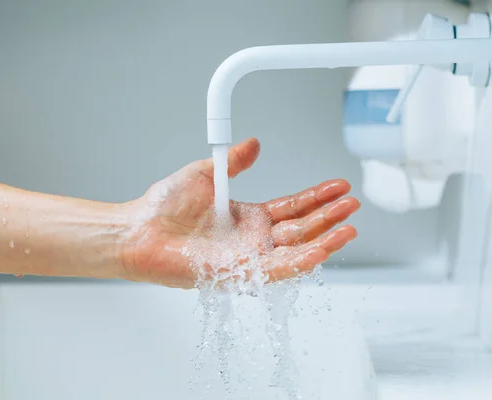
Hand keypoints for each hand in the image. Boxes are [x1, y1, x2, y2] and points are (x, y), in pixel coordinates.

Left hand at [120, 138, 359, 288]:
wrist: (139, 229)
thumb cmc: (164, 205)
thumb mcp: (205, 174)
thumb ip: (233, 161)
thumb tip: (255, 143)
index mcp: (248, 217)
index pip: (292, 207)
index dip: (317, 198)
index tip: (339, 186)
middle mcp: (253, 239)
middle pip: (301, 229)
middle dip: (329, 217)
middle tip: (353, 205)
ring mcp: (248, 257)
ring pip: (295, 252)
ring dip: (324, 241)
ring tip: (349, 228)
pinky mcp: (237, 273)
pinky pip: (275, 270)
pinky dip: (300, 261)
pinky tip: (321, 250)